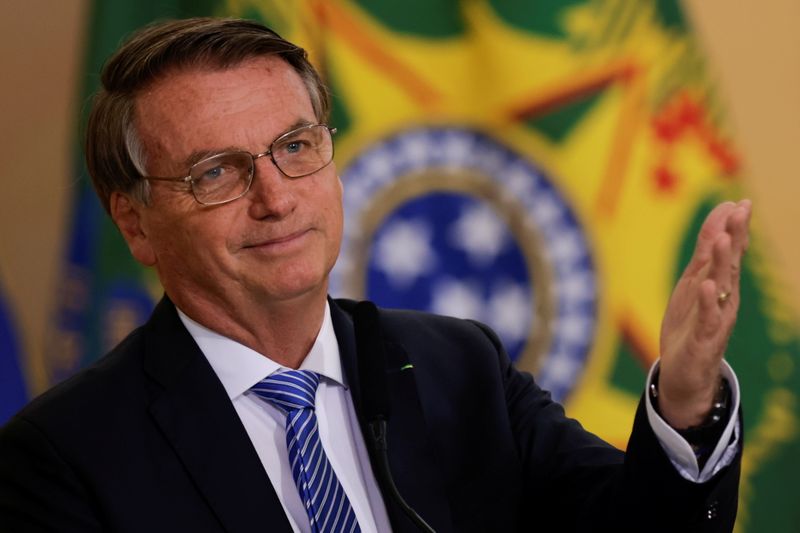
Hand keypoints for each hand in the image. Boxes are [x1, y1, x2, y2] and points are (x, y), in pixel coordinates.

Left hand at [657, 199, 750, 428]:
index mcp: (718, 283)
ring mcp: (716, 317)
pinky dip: (708, 301)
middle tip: (741, 210)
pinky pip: (708, 318)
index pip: (727, 250)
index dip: (732, 226)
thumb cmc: (690, 325)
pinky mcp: (705, 338)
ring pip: (722, 286)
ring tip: (726, 239)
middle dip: (736, 236)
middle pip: (730, 263)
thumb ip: (706, 255)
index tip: (738, 201)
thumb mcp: (694, 284)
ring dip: (724, 263)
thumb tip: (720, 222)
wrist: (685, 373)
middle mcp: (722, 297)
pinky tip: (706, 286)